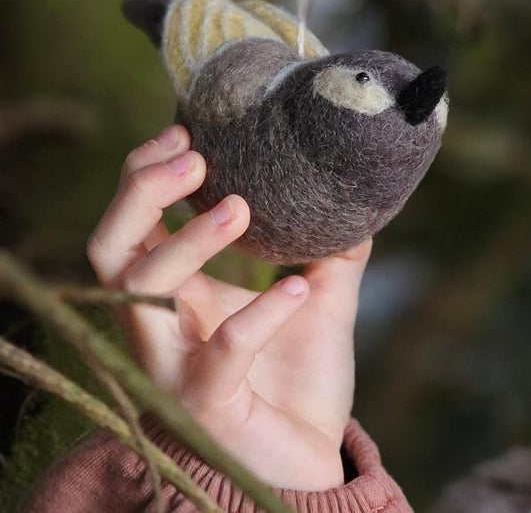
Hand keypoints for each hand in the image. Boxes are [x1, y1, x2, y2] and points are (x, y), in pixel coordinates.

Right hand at [86, 124, 370, 490]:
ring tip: (241, 207)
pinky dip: (258, 315)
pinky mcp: (207, 406)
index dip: (146, 175)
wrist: (310, 459)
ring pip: (142, 293)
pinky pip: (220, 354)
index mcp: (179, 292)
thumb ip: (331, 248)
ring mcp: (176, 367)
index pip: (133, 223)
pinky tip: (296, 289)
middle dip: (141, 195)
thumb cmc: (298, 379)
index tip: (186, 133)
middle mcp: (163, 325)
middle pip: (109, 248)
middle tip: (195, 158)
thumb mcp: (320, 298)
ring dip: (186, 242)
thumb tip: (359, 196)